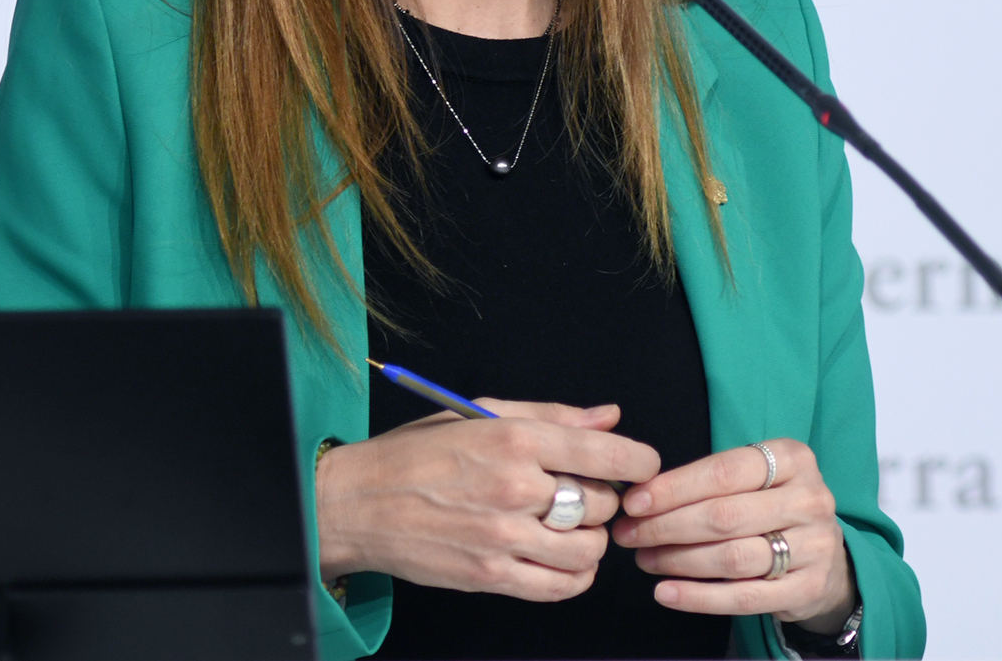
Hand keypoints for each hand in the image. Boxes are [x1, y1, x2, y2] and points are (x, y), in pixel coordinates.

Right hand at [315, 398, 660, 601]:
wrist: (359, 503)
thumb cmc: (416, 454)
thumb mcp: (479, 414)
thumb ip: (551, 416)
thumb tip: (609, 418)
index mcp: (514, 439)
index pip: (606, 454)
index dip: (638, 460)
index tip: (642, 465)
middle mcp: (515, 487)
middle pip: (601, 502)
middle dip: (603, 498)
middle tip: (584, 493)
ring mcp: (505, 537)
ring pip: (589, 550)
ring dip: (592, 540)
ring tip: (573, 528)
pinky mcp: (492, 576)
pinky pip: (561, 586)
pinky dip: (576, 577)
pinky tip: (563, 559)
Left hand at [613, 438, 855, 629]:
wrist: (826, 557)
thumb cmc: (772, 507)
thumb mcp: (753, 478)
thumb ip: (708, 480)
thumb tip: (642, 494)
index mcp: (793, 459)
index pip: (723, 472)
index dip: (674, 488)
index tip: (633, 502)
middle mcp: (809, 499)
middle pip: (725, 516)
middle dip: (667, 526)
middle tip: (629, 534)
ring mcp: (814, 546)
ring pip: (733, 557)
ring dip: (679, 561)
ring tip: (644, 559)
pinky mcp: (808, 588)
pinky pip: (745, 596)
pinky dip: (699, 597)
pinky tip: (667, 592)